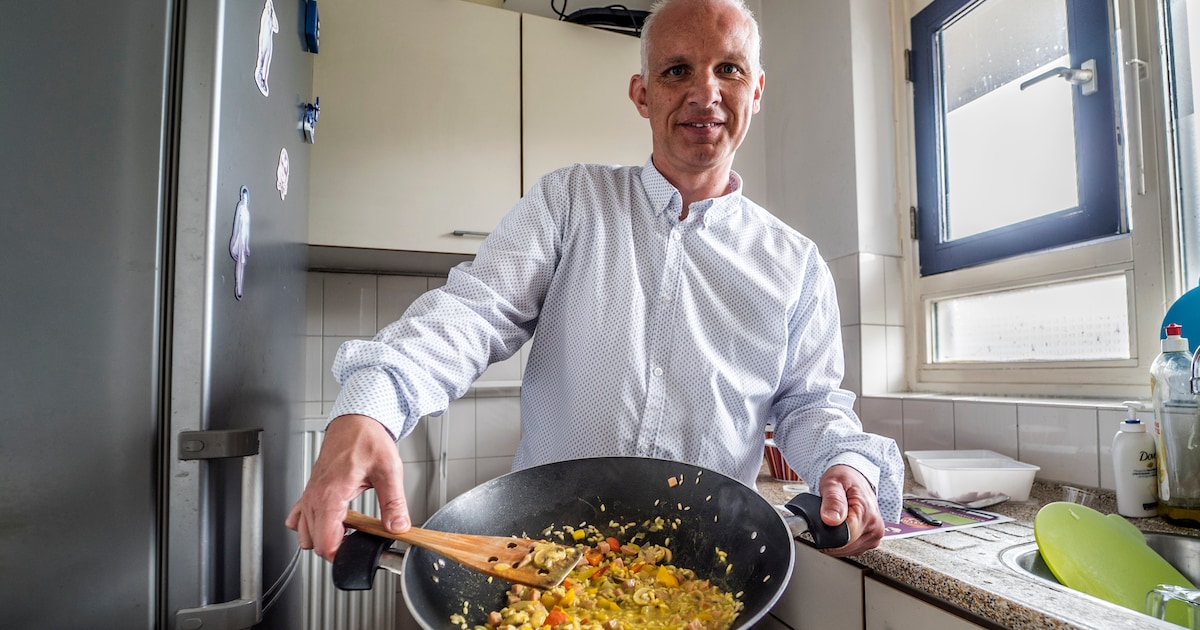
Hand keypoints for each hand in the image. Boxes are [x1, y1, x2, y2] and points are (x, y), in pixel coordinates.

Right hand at [285, 414, 409, 560]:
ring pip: (304, 533)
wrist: (355, 421)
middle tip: (360, 539)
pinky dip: (310, 525)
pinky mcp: (310, 492)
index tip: (359, 552)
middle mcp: (315, 497)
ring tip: (347, 529)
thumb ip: (394, 503)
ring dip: (322, 537)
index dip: (343, 555)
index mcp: (331, 495)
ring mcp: (309, 495)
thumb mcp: (389, 471)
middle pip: (314, 543)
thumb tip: (398, 527)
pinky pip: (298, 518)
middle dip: (336, 549)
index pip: (325, 543)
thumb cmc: (367, 439)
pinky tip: (331, 520)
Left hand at [816, 464, 884, 556]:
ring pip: (847, 550)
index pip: (843, 538)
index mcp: (867, 513)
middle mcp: (875, 528)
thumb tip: (830, 520)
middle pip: (844, 546)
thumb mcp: (833, 482)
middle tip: (825, 518)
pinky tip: (840, 529)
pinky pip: (851, 549)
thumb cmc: (845, 479)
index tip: (820, 523)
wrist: (855, 478)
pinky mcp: (871, 541)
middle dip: (829, 537)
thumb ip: (832, 500)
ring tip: (833, 521)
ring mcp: (874, 536)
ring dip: (835, 541)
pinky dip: (842, 543)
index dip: (826, 534)